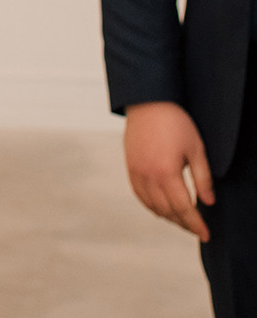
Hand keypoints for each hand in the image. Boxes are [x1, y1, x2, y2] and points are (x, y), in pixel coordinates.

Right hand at [125, 101, 214, 239]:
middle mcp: (148, 176)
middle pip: (166, 211)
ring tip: (183, 220)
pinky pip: (139, 195)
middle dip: (184, 223)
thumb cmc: (175, 123)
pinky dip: (152, 206)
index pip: (183, 208)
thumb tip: (208, 202)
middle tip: (198, 229)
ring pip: (152, 206)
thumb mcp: (196, 149)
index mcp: (166, 172)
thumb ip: (202, 178)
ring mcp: (136, 172)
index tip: (206, 234)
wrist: (147, 103)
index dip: (196, 224)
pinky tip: (162, 207)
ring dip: (168, 217)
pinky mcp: (130, 167)